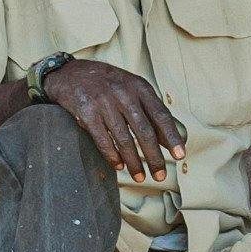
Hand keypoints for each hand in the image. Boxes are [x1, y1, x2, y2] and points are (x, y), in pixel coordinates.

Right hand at [41, 58, 184, 183]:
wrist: (70, 74)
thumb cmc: (107, 84)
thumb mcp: (132, 89)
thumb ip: (150, 110)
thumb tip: (168, 139)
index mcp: (139, 87)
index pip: (161, 115)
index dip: (171, 137)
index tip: (180, 155)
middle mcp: (123, 93)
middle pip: (144, 131)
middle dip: (154, 157)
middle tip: (160, 176)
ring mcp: (104, 103)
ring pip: (124, 139)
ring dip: (134, 162)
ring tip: (140, 177)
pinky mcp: (87, 112)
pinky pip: (103, 140)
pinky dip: (112, 156)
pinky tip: (119, 166)